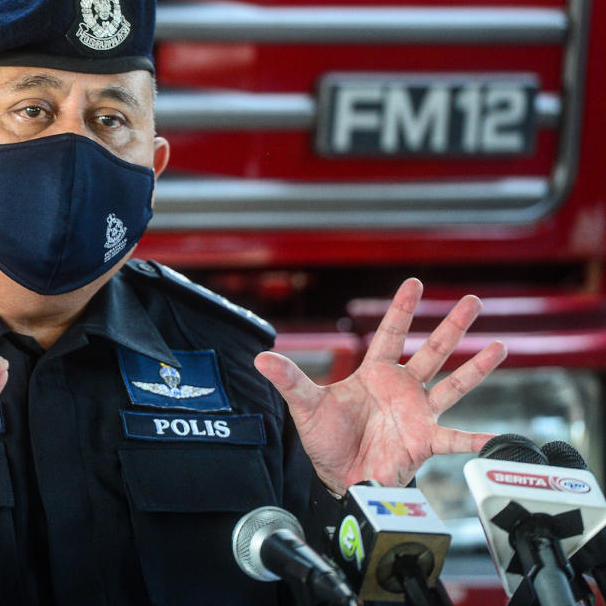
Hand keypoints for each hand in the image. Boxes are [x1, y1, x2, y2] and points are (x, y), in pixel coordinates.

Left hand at [254, 278, 506, 495]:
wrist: (339, 477)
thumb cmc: (327, 441)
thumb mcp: (306, 406)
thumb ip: (289, 380)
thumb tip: (261, 358)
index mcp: (374, 374)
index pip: (391, 333)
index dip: (402, 309)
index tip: (415, 283)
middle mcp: (401, 389)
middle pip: (432, 351)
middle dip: (452, 326)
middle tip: (473, 301)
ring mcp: (417, 413)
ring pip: (453, 384)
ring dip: (476, 367)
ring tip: (500, 346)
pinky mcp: (424, 441)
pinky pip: (454, 439)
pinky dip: (475, 440)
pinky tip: (496, 439)